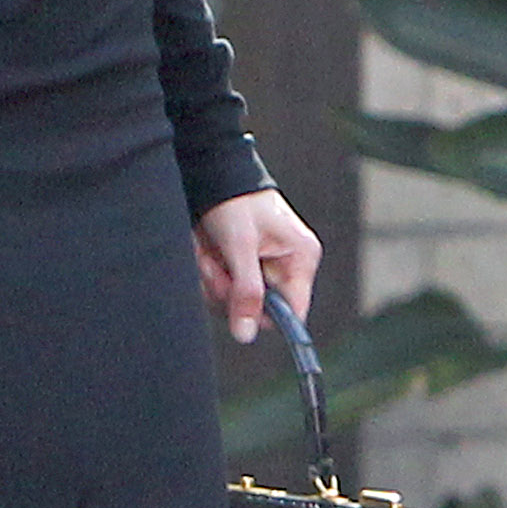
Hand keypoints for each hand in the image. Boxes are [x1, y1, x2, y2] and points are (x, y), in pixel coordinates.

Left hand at [195, 186, 320, 344]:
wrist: (214, 173)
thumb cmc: (235, 201)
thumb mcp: (240, 245)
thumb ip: (245, 290)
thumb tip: (246, 334)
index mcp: (300, 259)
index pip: (294, 312)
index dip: (264, 317)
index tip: (238, 310)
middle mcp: (286, 267)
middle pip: (257, 309)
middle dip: (229, 290)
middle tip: (214, 265)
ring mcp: (263, 268)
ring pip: (235, 300)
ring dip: (214, 280)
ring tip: (208, 252)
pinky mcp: (243, 267)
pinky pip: (224, 288)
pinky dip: (209, 273)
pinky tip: (206, 252)